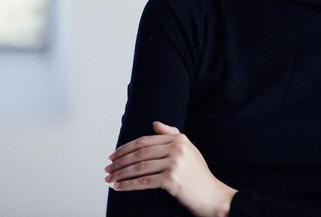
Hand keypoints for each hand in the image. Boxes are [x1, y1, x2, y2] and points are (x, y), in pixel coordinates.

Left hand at [104, 121, 237, 216]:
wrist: (214, 197)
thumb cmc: (199, 176)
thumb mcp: (189, 150)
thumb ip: (172, 135)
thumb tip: (154, 124)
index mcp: (179, 139)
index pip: (145, 141)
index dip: (126, 148)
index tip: (113, 155)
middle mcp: (177, 148)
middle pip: (139, 153)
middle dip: (120, 161)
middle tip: (107, 168)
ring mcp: (174, 164)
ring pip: (139, 167)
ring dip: (120, 174)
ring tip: (109, 179)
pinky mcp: (172, 180)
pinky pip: (144, 181)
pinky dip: (128, 185)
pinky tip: (118, 187)